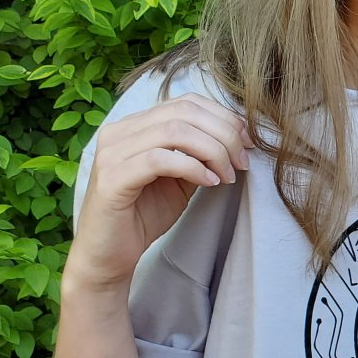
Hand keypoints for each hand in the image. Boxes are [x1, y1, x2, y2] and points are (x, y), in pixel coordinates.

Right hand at [66, 94, 251, 291]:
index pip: (186, 102)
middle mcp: (119, 131)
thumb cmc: (144, 215)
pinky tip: (209, 182)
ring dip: (212, 151)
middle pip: (184, 112)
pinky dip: (192, 168)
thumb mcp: (181, 178)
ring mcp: (112, 152)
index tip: (247, 143)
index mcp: (135, 125)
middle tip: (242, 161)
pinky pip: (159, 159)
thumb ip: (199, 154)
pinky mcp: (112, 178)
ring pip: (174, 131)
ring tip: (227, 175)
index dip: (223, 117)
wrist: (110, 255)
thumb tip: (236, 140)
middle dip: (223, 134)